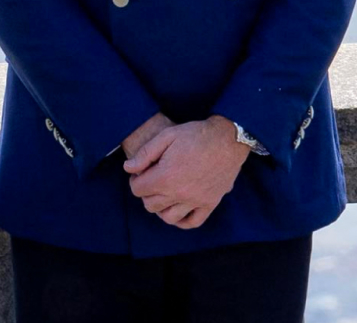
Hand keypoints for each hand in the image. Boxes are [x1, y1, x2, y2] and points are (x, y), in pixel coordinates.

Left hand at [123, 115, 249, 229]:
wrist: (227, 138)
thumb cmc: (196, 134)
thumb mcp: (167, 135)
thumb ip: (145, 153)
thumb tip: (128, 168)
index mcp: (166, 176)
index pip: (138, 190)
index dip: (135, 180)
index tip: (140, 172)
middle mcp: (179, 193)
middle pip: (150, 205)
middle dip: (146, 193)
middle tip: (151, 180)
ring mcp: (195, 201)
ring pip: (168, 217)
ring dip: (161, 208)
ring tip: (164, 194)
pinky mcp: (210, 203)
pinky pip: (192, 222)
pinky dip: (182, 220)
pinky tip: (178, 209)